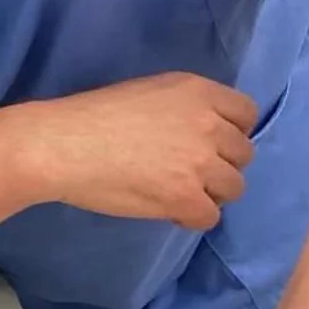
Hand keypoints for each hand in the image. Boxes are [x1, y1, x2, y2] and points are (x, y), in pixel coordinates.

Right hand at [20, 72, 258, 229]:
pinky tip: (165, 208)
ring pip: (233, 187)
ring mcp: (200, 162)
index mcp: (197, 91)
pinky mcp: (187, 198)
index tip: (209, 143)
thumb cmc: (92, 116)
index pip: (246, 113)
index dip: (230, 131)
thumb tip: (202, 136)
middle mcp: (208, 123)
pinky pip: (209, 217)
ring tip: (174, 191)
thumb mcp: (148, 92)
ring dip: (208, 193)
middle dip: (219, 165)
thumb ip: (183, 108)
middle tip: (185, 171)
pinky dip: (190, 216)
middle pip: (243, 154)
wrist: (62, 144)